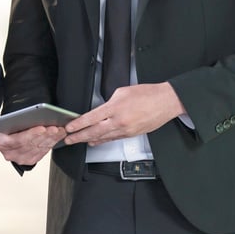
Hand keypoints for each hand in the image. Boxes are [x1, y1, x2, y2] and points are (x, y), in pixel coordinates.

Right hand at [0, 125, 67, 165]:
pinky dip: (51, 143)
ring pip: (39, 148)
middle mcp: (10, 154)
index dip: (32, 134)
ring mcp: (21, 159)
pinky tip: (57, 137)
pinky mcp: (30, 161)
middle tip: (55, 128)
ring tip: (59, 130)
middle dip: (45, 135)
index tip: (42, 128)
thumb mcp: (10, 122)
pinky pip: (43, 152)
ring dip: (51, 139)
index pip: (19, 139)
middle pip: (31, 144)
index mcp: (2, 143)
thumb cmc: (10, 126)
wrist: (10, 135)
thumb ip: (18, 121)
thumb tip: (33, 117)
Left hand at [63, 82, 185, 145]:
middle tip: (68, 139)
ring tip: (78, 141)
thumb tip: (100, 110)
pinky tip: (95, 142)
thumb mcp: (122, 92)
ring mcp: (126, 130)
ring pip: (103, 137)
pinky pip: (114, 139)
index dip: (78, 124)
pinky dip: (103, 141)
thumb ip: (109, 102)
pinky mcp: (132, 134)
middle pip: (94, 131)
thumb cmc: (147, 94)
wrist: (166, 102)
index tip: (69, 128)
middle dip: (79, 136)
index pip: (91, 118)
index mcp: (115, 108)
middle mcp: (120, 121)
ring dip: (89, 140)